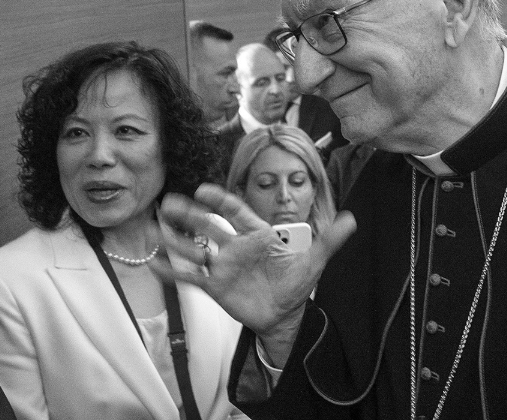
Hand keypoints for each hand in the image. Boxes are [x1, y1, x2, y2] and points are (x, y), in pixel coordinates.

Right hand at [153, 183, 354, 366]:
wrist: (285, 317)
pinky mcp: (215, 286)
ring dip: (175, 240)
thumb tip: (352, 219)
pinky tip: (154, 266)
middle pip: (208, 226)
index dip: (219, 200)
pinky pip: (191, 278)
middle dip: (189, 215)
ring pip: (195, 249)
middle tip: (170, 203)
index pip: (235, 212)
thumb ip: (329, 240)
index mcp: (256, 234)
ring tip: (155, 230)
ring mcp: (222, 266)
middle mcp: (235, 246)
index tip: (203, 190)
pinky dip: (173, 272)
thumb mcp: (314, 262)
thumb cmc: (296, 285)